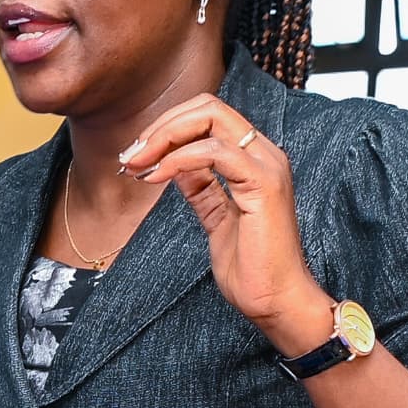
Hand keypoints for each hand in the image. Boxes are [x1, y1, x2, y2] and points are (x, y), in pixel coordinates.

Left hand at [119, 94, 333, 350]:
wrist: (276, 301)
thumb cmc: (251, 268)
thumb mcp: (217, 217)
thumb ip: (201, 187)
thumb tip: (174, 162)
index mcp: (254, 159)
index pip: (210, 115)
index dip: (168, 127)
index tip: (137, 156)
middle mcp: (264, 153)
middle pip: (208, 106)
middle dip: (161, 125)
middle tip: (131, 155)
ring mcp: (266, 165)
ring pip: (210, 118)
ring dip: (164, 137)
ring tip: (137, 164)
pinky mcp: (263, 184)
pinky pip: (215, 152)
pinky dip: (179, 158)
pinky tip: (158, 176)